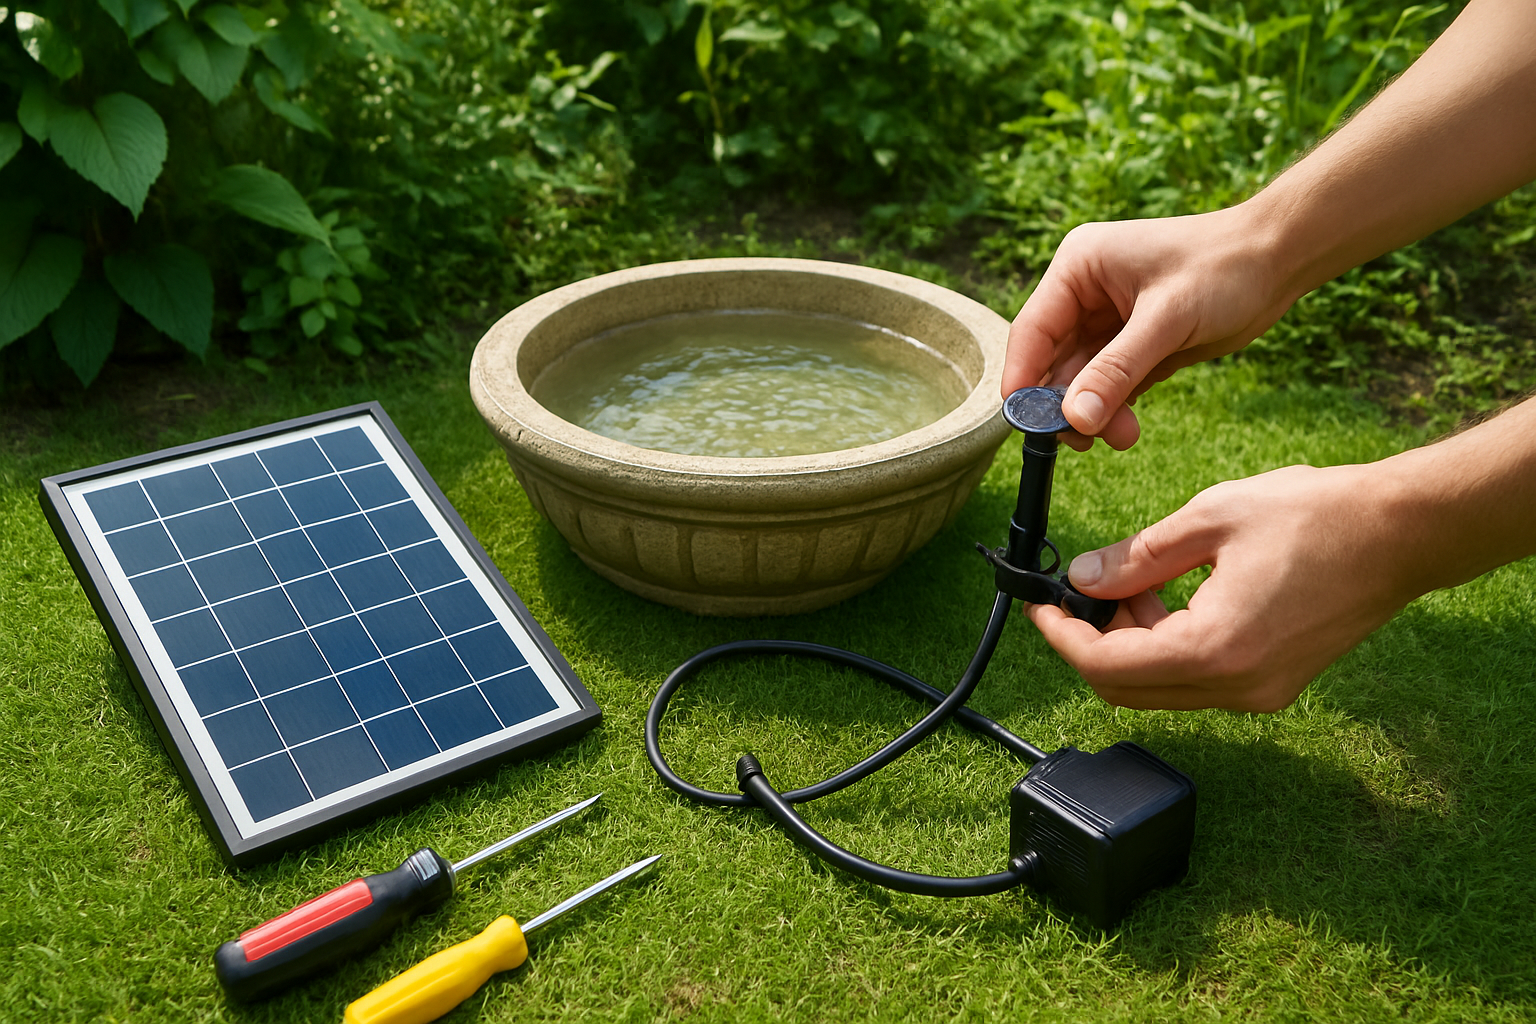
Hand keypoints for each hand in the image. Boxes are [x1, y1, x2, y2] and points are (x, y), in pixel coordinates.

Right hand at [1002, 208, 1293, 450]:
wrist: (1281, 259)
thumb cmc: (1226, 267)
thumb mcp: (1167, 319)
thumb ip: (1116, 370)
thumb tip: (1073, 419)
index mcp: (1078, 267)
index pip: (1032, 331)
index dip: (1023, 379)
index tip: (1023, 424)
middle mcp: (1084, 293)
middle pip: (1052, 362)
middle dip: (1068, 404)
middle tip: (1085, 440)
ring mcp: (1106, 320)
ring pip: (1079, 380)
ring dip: (1095, 413)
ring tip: (1123, 436)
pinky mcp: (1132, 344)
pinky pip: (1108, 386)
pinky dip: (1114, 410)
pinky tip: (1127, 428)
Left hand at [1027, 463, 1427, 711]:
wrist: (1402, 533)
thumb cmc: (1317, 516)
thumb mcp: (1210, 519)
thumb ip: (1137, 557)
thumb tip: (1082, 577)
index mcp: (1215, 650)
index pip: (1107, 667)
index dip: (1061, 636)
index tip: (1040, 605)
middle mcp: (1236, 687)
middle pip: (1127, 689)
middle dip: (1093, 641)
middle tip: (1086, 587)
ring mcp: (1258, 693)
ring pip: (1160, 688)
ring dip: (1131, 642)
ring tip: (1137, 581)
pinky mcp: (1273, 684)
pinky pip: (1196, 680)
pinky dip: (1167, 645)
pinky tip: (1172, 596)